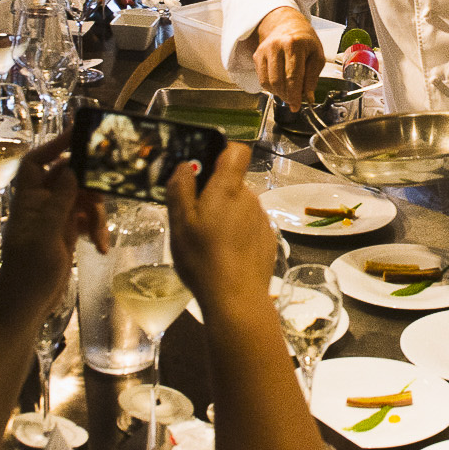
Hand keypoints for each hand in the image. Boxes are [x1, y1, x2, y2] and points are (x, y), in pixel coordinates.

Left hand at [0, 133, 102, 317]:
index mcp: (29, 199)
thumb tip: (71, 168)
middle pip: (69, 179)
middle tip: (109, 191)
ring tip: (101, 238)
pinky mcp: (65, 235)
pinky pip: (85, 221)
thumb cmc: (28, 270)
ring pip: (82, 201)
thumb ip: (60, 200)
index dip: (55, 146)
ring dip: (96, 216)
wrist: (24, 305)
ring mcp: (54, 220)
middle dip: (90, 187)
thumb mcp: (46, 233)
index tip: (80, 135)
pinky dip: (95, 230)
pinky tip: (100, 247)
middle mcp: (41, 204)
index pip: (37, 162)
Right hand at [162, 143, 271, 312]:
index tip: (204, 170)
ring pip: (241, 206)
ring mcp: (262, 219)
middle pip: (233, 183)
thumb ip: (180, 189)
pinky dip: (239, 233)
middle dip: (216, 194)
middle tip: (195, 219)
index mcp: (227, 189)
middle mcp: (250, 198)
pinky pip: (250, 226)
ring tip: (210, 242)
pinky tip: (226, 254)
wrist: (236, 298)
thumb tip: (186, 165)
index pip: (235, 151)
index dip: (221, 153)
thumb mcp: (180, 223)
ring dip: (227, 215)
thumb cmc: (203, 259)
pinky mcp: (269, 239)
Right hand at [254, 7, 325, 106]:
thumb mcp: (317, 55)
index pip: (293, 76)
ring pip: (268, 82)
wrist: (286, 24)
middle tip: (294, 101)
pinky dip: (270, 87)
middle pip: (278, 81)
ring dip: (278, 93)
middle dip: (287, 96)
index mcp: (294, 44)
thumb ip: (313, 77)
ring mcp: (264, 50)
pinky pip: (261, 79)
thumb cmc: (304, 40)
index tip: (297, 106)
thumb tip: (308, 97)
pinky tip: (280, 85)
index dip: (295, 95)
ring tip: (288, 93)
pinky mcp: (257, 55)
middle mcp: (276, 46)